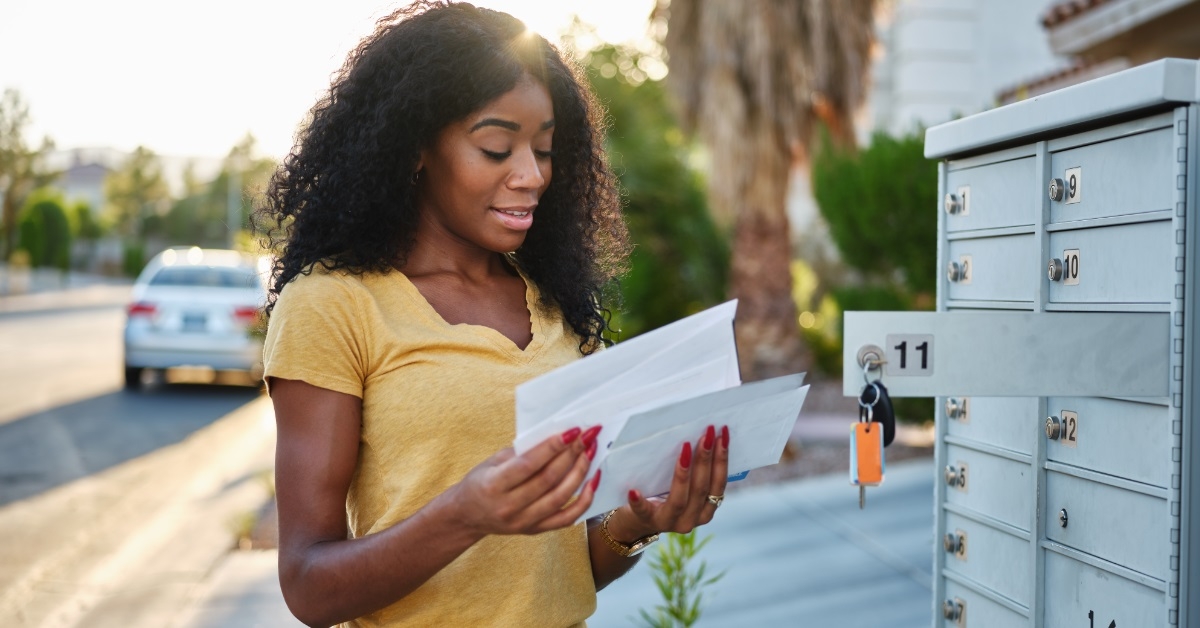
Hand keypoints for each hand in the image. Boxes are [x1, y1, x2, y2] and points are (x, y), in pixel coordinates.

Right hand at [452, 425, 601, 536]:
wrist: (467, 516)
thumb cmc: (480, 481)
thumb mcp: (492, 461)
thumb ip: (522, 451)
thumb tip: (556, 437)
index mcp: (494, 485)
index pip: (529, 464)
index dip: (553, 446)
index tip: (573, 431)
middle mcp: (509, 506)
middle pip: (549, 479)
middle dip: (572, 455)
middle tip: (587, 437)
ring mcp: (523, 522)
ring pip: (561, 497)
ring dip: (580, 472)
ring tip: (591, 453)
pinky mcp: (535, 530)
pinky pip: (566, 518)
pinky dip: (584, 501)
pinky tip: (592, 482)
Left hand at [609, 425, 729, 540]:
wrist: (635, 522)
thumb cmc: (661, 496)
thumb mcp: (683, 489)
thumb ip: (693, 473)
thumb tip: (702, 436)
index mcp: (704, 511)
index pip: (718, 484)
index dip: (722, 460)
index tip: (721, 435)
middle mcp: (690, 520)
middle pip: (701, 489)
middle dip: (706, 458)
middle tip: (706, 433)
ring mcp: (668, 522)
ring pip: (680, 500)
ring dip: (684, 472)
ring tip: (685, 447)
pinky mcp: (645, 520)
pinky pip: (643, 511)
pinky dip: (639, 501)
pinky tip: (634, 491)